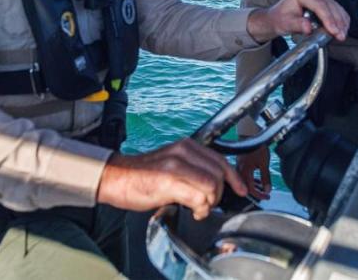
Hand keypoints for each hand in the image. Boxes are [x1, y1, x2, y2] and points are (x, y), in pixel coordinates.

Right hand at [96, 138, 246, 219]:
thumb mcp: (173, 163)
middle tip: (207, 203)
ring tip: (199, 208)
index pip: (221, 160)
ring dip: (209, 202)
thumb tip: (216, 183)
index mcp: (186, 146)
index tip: (241, 189)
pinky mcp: (168, 182)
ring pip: (212, 186)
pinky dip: (200, 208)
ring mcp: (176, 166)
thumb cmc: (143, 175)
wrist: (117, 178)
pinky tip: (193, 211)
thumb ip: (193, 168)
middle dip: (219, 194)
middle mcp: (183, 152)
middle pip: (220, 174)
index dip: (235, 178)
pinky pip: (198, 197)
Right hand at [236, 145, 270, 199]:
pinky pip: (244, 176)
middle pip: (246, 187)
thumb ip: (265, 178)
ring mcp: (238, 167)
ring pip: (245, 182)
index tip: (266, 197)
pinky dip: (251, 180)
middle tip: (265, 195)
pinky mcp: (240, 163)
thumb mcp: (264, 163)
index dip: (259, 195)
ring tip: (262, 189)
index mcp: (244, 172)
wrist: (250, 133)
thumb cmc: (257, 146)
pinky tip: (256, 180)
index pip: (250, 190)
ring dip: (254, 187)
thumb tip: (267, 190)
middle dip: (257, 193)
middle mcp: (239, 170)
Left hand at [247, 0, 348, 42]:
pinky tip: (342, 28)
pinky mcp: (323, 1)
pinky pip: (336, 9)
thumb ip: (297, 25)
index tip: (333, 30)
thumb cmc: (279, 18)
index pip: (319, 5)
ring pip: (335, 7)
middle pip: (330, 6)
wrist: (276, 18)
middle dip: (337, 22)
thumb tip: (308, 28)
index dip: (328, 18)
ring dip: (341, 22)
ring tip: (341, 35)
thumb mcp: (285, 23)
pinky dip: (341, 19)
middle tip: (340, 35)